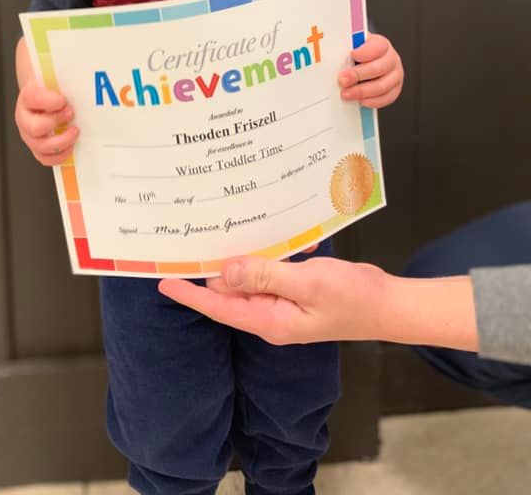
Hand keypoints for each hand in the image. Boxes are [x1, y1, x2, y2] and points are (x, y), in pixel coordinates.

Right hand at [14, 81, 78, 165]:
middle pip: (35, 127)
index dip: (49, 102)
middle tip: (71, 114)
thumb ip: (64, 83)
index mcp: (28, 98)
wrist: (46, 97)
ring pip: (40, 145)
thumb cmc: (53, 89)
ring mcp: (29, 135)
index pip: (33, 99)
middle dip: (55, 122)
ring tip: (75, 131)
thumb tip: (83, 84)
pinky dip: (60, 155)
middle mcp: (25, 118)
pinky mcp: (37, 147)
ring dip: (62, 140)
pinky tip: (71, 146)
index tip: (63, 100)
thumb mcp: (56, 81)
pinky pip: (45, 158)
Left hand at [158, 256, 387, 344]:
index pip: (219, 307)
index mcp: (269, 320)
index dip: (190, 294)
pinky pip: (270, 269)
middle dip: (212, 267)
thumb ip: (265, 276)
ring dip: (239, 256)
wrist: (387, 303)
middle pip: (230, 290)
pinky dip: (266, 253)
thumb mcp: (308, 285)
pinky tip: (264, 234)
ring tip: (217, 230)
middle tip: (188, 239)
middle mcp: (270, 313)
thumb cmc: (353, 298)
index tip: (163, 281)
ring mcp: (282, 301)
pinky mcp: (294, 288)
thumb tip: (225, 272)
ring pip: (249, 276)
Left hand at [337, 32, 402, 107]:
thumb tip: (334, 52)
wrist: (366, 63)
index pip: (378, 47)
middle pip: (378, 68)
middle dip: (358, 75)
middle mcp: (392, 59)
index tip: (352, 55)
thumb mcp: (353, 45)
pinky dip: (371, 101)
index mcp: (382, 44)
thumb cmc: (358, 53)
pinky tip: (359, 100)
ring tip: (346, 94)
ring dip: (362, 91)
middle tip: (342, 80)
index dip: (365, 52)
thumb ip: (346, 48)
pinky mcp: (394, 89)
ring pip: (382, 86)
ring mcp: (395, 75)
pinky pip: (386, 98)